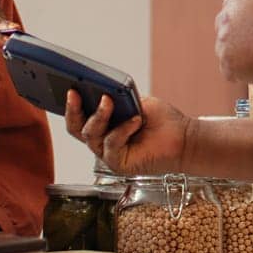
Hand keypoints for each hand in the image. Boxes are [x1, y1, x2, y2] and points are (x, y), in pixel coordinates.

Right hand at [66, 91, 190, 176]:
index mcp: (104, 126)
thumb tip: (101, 92)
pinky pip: (112, 144)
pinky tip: (135, 120)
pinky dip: (122, 129)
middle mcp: (102, 141)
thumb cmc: (162, 121)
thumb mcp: (137, 102)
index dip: (71, 104)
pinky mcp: (119, 164)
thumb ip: (119, 99)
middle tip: (74, 93)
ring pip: (91, 135)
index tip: (69, 88)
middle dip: (73, 110)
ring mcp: (109, 154)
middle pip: (76, 128)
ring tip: (108, 100)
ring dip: (99, 116)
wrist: (183, 139)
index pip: (79, 117)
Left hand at [214, 0, 252, 85]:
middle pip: (224, 26)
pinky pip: (231, 70)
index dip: (242, 15)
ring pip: (226, 49)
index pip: (230, 4)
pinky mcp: (227, 65)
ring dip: (238, 54)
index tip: (251, 23)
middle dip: (236, 34)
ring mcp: (224, 43)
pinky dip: (242, 72)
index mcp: (238, 0)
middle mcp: (226, 19)